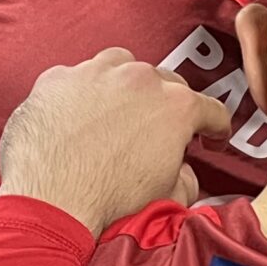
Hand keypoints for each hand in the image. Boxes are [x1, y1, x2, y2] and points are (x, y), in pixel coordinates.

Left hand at [0, 49, 234, 234]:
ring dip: (126, 85)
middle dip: (167, 105)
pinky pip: (76, 78)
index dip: (216, 128)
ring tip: (117, 111)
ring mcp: (94, 72)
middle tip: (160, 131)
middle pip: (165, 81)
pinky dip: (81, 94)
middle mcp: (138, 79)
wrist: (50, 200)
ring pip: (120, 65)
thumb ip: (187, 177)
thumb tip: (182, 171)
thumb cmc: (110, 199)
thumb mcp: (170, 196)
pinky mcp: (57, 78)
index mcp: (175, 106)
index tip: (210, 138)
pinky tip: (76, 117)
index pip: (211, 110)